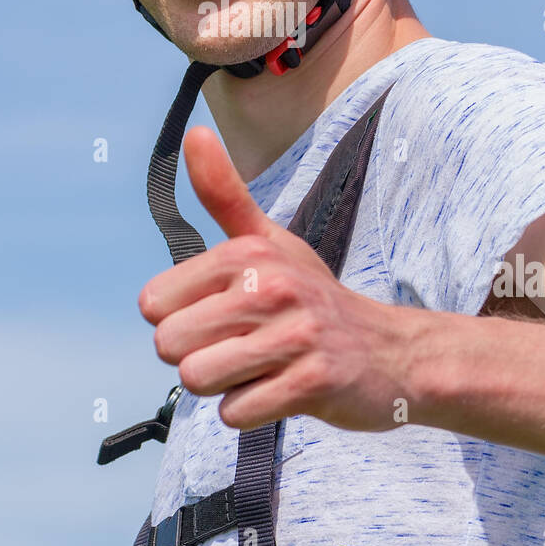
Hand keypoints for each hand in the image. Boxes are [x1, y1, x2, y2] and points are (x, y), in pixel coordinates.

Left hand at [137, 125, 427, 432]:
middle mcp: (269, 287)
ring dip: (223, 385)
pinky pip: (236, 412)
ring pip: (199, 379)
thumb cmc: (313, 297)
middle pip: (170, 346)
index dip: (180, 319)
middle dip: (198, 357)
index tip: (222, 315)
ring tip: (260, 367)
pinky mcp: (312, 383)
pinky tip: (280, 389)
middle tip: (243, 346)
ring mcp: (294, 336)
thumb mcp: (270, 241)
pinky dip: (250, 410)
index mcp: (248, 254)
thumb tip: (194, 133)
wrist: (390, 351)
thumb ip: (224, 194)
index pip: (154, 303)